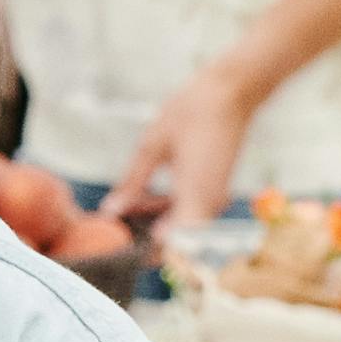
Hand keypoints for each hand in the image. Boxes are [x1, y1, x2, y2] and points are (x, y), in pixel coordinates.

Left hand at [117, 67, 265, 237]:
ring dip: (153, 221)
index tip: (116, 242)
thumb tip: (111, 211)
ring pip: (181, 227)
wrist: (229, 92)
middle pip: (174, 240)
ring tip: (124, 204)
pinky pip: (189, 213)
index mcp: (194, 198)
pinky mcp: (216, 190)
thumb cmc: (191, 113)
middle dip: (143, 235)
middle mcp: (209, 206)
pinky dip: (166, 209)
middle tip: (114, 222)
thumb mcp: (151, 147)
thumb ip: (132, 183)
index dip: (141, 249)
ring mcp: (215, 200)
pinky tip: (144, 195)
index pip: (169, 246)